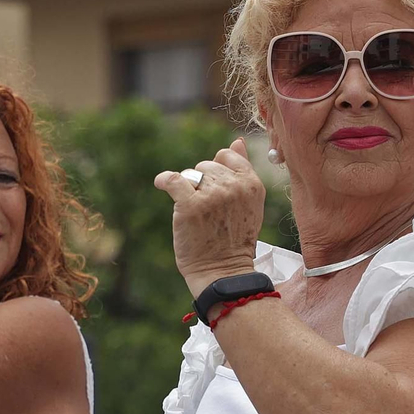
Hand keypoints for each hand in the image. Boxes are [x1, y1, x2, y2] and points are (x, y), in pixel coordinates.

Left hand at [155, 137, 263, 297]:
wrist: (223, 272)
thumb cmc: (234, 240)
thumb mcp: (248, 203)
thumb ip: (242, 170)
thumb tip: (236, 141)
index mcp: (252, 184)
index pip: (226, 156)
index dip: (217, 171)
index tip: (215, 191)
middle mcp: (234, 186)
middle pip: (207, 166)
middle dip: (203, 183)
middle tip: (207, 209)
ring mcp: (212, 195)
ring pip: (191, 174)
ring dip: (189, 189)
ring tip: (196, 212)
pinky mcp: (190, 205)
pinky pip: (173, 180)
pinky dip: (163, 181)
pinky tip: (161, 184)